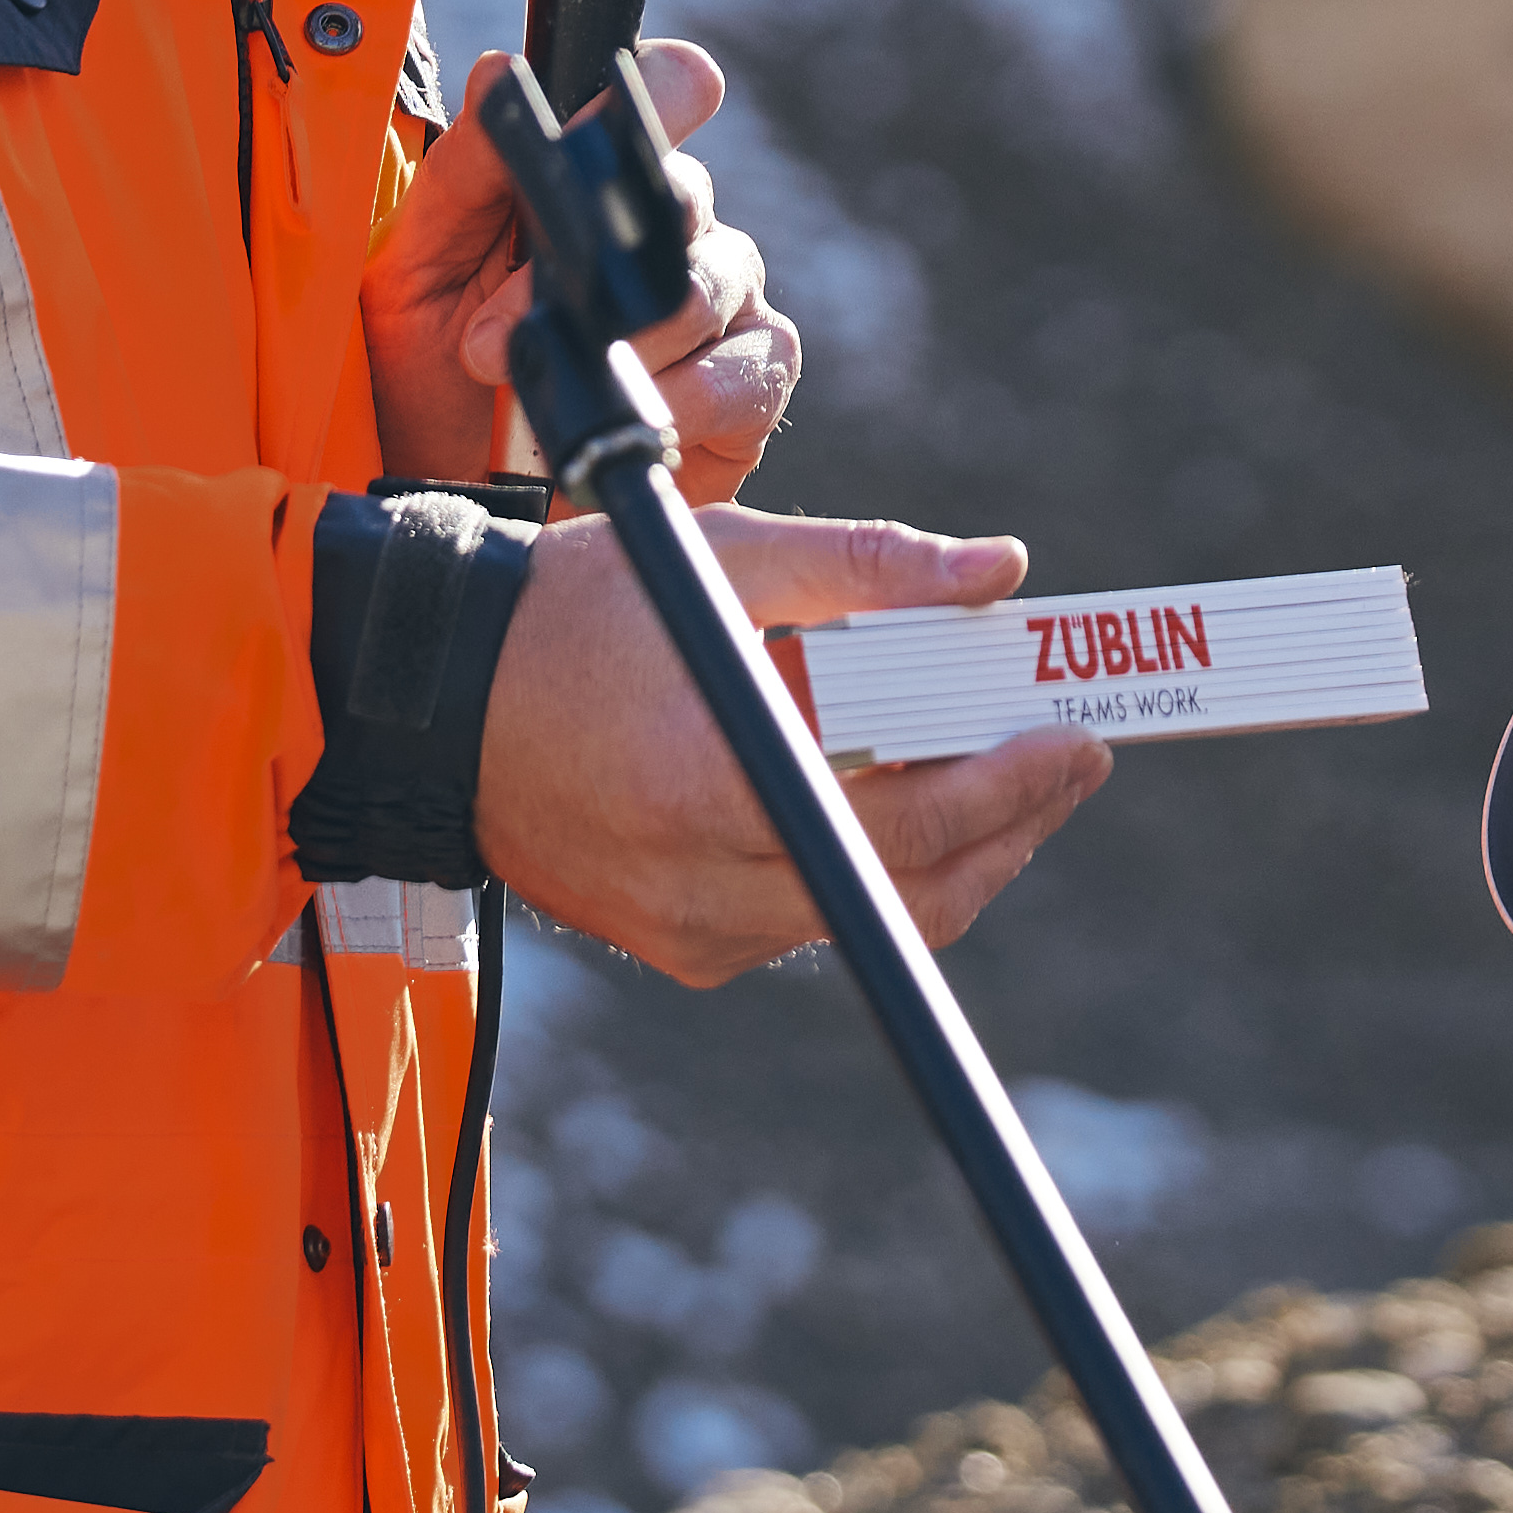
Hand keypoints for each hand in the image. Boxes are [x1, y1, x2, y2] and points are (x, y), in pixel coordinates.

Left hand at [359, 39, 805, 500]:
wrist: (461, 497)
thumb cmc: (434, 371)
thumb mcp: (418, 264)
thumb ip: (465, 172)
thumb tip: (498, 74)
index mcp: (606, 178)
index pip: (664, 96)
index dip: (663, 95)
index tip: (622, 116)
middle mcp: (683, 226)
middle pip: (686, 198)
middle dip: (587, 270)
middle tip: (492, 339)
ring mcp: (729, 302)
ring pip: (707, 287)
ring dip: (617, 347)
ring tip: (541, 400)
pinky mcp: (755, 384)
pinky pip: (746, 373)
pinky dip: (678, 403)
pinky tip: (630, 424)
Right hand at [476, 503, 1097, 984]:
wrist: (436, 702)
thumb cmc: (572, 616)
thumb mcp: (719, 561)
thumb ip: (865, 567)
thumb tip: (997, 570)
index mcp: (711, 786)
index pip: (905, 823)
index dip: (1008, 788)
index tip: (1075, 738)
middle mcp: (702, 886)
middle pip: (911, 889)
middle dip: (1012, 821)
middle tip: (1073, 757)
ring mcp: (691, 934)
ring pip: (875, 917)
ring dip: (960, 854)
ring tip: (1016, 781)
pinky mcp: (683, 952)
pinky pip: (815, 924)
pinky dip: (878, 873)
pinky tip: (913, 809)